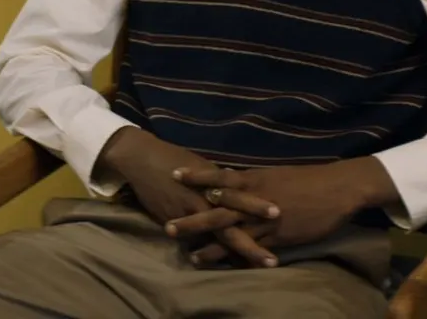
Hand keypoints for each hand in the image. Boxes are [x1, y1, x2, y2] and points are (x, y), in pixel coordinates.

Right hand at [95, 128, 280, 262]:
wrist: (144, 158)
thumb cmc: (175, 159)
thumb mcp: (203, 166)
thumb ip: (220, 181)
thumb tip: (240, 188)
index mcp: (219, 180)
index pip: (245, 198)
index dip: (261, 208)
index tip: (282, 218)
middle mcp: (208, 195)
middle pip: (235, 220)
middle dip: (253, 242)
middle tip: (272, 260)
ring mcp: (191, 208)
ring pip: (217, 234)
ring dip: (231, 253)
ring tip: (244, 268)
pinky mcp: (174, 217)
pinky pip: (191, 237)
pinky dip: (202, 251)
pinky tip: (211, 266)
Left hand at [167, 158, 394, 266]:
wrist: (338, 187)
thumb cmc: (309, 179)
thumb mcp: (276, 174)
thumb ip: (254, 179)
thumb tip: (234, 177)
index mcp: (254, 178)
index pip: (219, 176)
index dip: (196, 176)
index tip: (174, 174)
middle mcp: (255, 198)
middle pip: (216, 208)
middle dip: (192, 218)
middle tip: (167, 226)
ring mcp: (266, 218)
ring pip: (232, 233)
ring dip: (211, 245)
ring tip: (192, 256)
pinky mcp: (279, 235)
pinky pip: (255, 249)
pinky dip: (240, 258)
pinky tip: (228, 267)